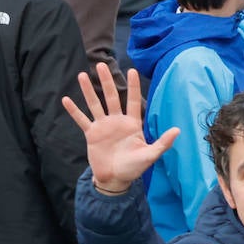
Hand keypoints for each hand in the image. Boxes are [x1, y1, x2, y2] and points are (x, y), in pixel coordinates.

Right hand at [60, 64, 177, 194]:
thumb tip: (178, 130)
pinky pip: (81, 120)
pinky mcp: (91, 134)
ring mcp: (103, 126)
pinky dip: (74, 111)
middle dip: (106, 81)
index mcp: (132, 124)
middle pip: (111, 97)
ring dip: (88, 90)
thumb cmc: (134, 167)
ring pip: (95, 104)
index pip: (133, 101)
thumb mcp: (150, 155)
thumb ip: (162, 143)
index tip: (132, 70)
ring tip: (82, 75)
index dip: (133, 86)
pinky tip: (66, 100)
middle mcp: (117, 121)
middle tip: (101, 65)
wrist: (115, 179)